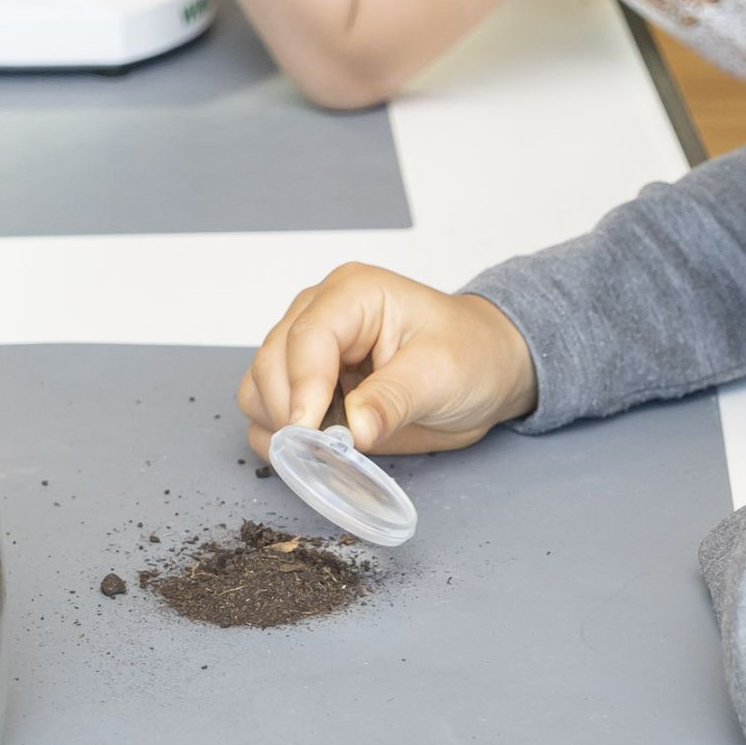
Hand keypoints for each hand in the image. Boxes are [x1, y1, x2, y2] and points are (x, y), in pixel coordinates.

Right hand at [238, 262, 538, 456]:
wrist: (487, 371)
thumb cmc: (471, 354)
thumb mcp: (441, 374)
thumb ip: (393, 400)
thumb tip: (350, 432)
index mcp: (352, 295)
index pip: (306, 338)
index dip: (302, 388)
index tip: (310, 433)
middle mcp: (318, 314)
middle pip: (270, 364)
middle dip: (292, 412)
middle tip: (328, 450)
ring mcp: (307, 352)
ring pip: (258, 390)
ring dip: (281, 428)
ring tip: (329, 446)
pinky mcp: (306, 387)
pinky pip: (267, 416)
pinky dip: (282, 441)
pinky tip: (320, 450)